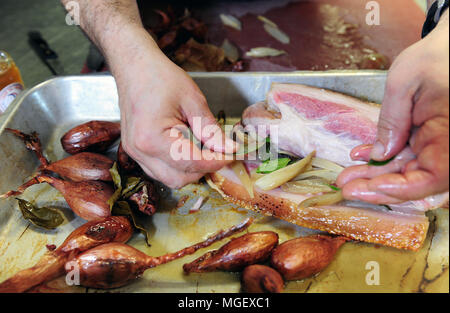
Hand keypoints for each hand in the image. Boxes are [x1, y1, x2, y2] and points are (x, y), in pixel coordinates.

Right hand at [60, 0, 235, 188]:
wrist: (134, 66)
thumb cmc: (160, 77)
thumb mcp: (192, 100)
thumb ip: (210, 129)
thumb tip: (228, 149)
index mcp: (152, 138)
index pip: (192, 163)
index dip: (216, 161)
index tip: (231, 155)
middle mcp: (140, 151)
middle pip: (179, 179)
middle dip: (202, 169)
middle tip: (218, 152)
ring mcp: (134, 153)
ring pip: (169, 179)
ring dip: (190, 170)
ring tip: (202, 148)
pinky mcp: (134, 151)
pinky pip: (159, 170)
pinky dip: (177, 166)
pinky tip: (186, 147)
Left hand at [337, 12, 448, 203]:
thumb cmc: (433, 57)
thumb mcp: (403, 83)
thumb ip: (392, 121)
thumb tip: (380, 155)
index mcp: (449, 135)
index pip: (430, 178)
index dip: (398, 189)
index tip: (365, 188)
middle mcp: (447, 145)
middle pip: (415, 179)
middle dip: (377, 185)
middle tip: (346, 187)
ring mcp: (437, 143)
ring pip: (406, 169)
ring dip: (375, 174)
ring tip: (345, 176)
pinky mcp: (427, 138)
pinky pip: (406, 154)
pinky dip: (382, 156)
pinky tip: (360, 156)